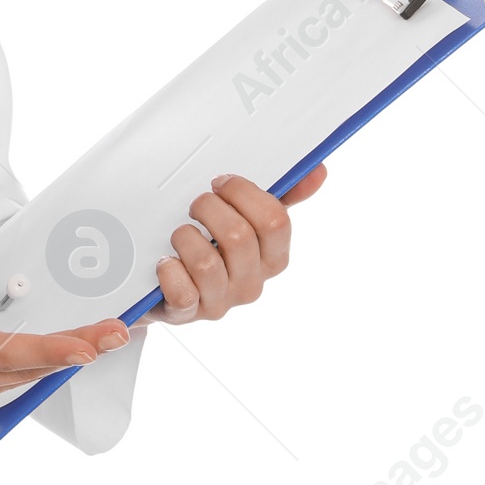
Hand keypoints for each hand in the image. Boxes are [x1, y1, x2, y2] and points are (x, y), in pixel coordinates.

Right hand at [0, 241, 132, 418]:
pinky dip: (50, 361)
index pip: (1, 352)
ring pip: (28, 376)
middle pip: (27, 368)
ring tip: (112, 335)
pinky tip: (75, 347)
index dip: (48, 349)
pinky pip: (18, 377)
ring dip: (70, 355)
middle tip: (121, 331)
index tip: (87, 346)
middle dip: (78, 348)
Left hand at [148, 167, 324, 323]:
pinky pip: (181, 291)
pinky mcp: (189, 313)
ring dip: (185, 237)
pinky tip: (167, 261)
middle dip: (209, 208)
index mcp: (273, 257)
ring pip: (206, 262)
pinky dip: (169, 270)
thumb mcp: (248, 220)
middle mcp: (252, 283)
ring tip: (181, 236)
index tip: (221, 183)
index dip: (243, 193)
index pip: (275, 221)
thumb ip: (281, 196)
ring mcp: (221, 301)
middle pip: (238, 236)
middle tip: (196, 206)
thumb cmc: (214, 247)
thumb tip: (317, 171)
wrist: (170, 288)